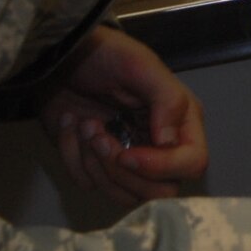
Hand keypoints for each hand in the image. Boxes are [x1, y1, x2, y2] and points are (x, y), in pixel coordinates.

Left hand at [39, 25, 209, 207]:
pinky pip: (88, 183)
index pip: (192, 163)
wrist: (58, 57)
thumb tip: (169, 141)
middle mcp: (160, 147)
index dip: (161, 166)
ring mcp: (128, 159)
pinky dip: (72, 157)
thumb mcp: (140, 66)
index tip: (127, 155)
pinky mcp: (96, 165)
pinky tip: (72, 126)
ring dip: (95, 164)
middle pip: (160, 191)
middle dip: (123, 171)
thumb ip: (166, 99)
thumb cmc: (104, 55)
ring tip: (85, 125)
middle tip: (99, 137)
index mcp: (181, 123)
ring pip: (124, 195)